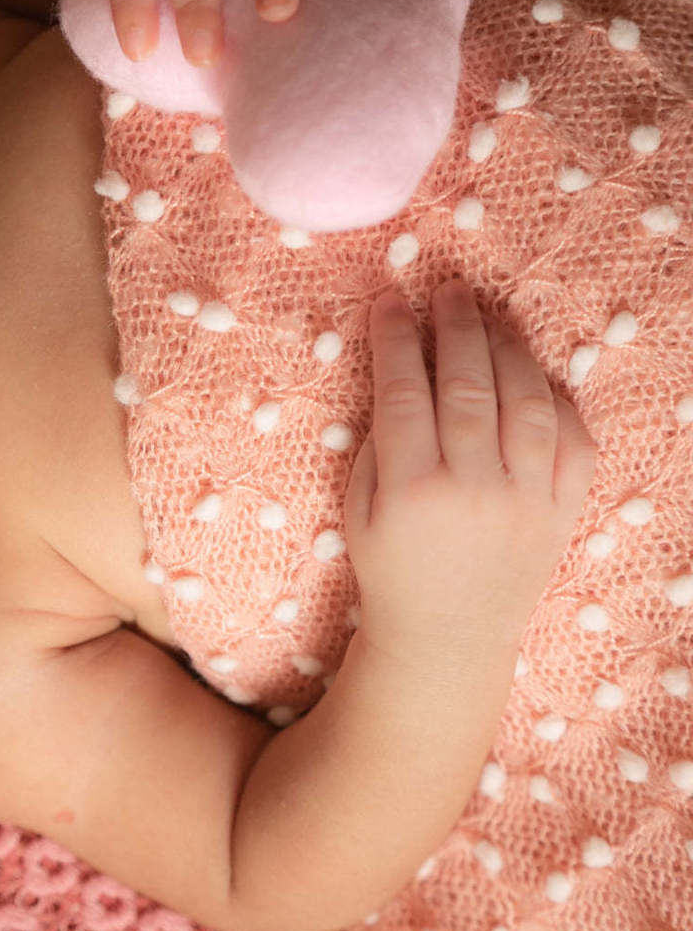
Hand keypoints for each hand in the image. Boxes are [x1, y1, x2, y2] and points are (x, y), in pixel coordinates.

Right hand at [343, 280, 598, 667]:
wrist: (450, 638)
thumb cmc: (392, 570)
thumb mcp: (359, 511)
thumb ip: (377, 444)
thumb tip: (400, 373)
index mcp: (412, 490)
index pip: (403, 392)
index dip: (395, 339)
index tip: (389, 302)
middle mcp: (474, 489)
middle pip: (467, 384)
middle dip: (455, 327)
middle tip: (448, 292)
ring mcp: (526, 499)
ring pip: (525, 401)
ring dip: (506, 349)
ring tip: (488, 318)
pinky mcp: (562, 510)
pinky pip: (571, 438)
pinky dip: (553, 397)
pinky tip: (529, 371)